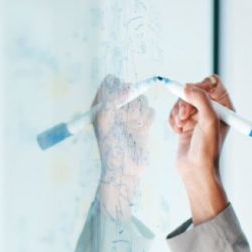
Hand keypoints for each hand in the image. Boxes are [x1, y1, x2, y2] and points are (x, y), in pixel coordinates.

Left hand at [92, 75, 152, 219]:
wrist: (125, 169)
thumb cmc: (110, 147)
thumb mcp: (104, 119)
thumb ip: (110, 98)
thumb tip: (122, 85)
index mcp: (100, 105)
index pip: (110, 82)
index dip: (118, 85)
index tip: (123, 95)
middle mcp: (115, 108)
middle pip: (129, 88)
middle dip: (131, 101)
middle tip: (127, 116)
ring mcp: (130, 116)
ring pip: (142, 99)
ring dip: (139, 111)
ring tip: (133, 126)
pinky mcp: (143, 124)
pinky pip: (150, 111)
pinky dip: (147, 119)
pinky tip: (141, 130)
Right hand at [169, 75, 231, 180]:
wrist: (195, 169)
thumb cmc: (207, 149)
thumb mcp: (209, 121)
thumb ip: (201, 100)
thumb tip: (188, 87)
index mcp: (224, 107)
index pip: (213, 83)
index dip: (201, 85)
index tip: (193, 94)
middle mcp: (212, 110)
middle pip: (194, 90)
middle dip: (185, 102)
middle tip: (184, 116)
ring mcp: (198, 116)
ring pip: (182, 101)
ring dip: (178, 112)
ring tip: (181, 126)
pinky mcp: (186, 123)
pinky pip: (175, 111)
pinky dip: (173, 120)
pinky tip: (177, 131)